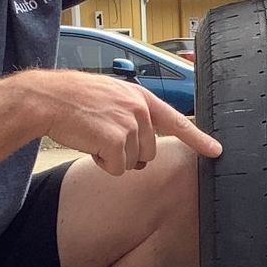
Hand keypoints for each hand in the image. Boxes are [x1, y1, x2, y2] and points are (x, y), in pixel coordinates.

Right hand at [21, 69, 221, 175]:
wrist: (49, 99)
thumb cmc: (75, 99)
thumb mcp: (111, 97)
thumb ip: (133, 114)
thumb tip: (144, 146)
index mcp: (140, 97)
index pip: (176, 121)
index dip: (198, 138)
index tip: (216, 151)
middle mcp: (139, 109)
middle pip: (149, 152)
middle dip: (129, 153)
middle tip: (104, 136)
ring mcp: (129, 124)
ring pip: (133, 162)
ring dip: (114, 158)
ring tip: (94, 136)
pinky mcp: (116, 140)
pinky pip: (117, 168)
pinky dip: (102, 164)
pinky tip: (89, 144)